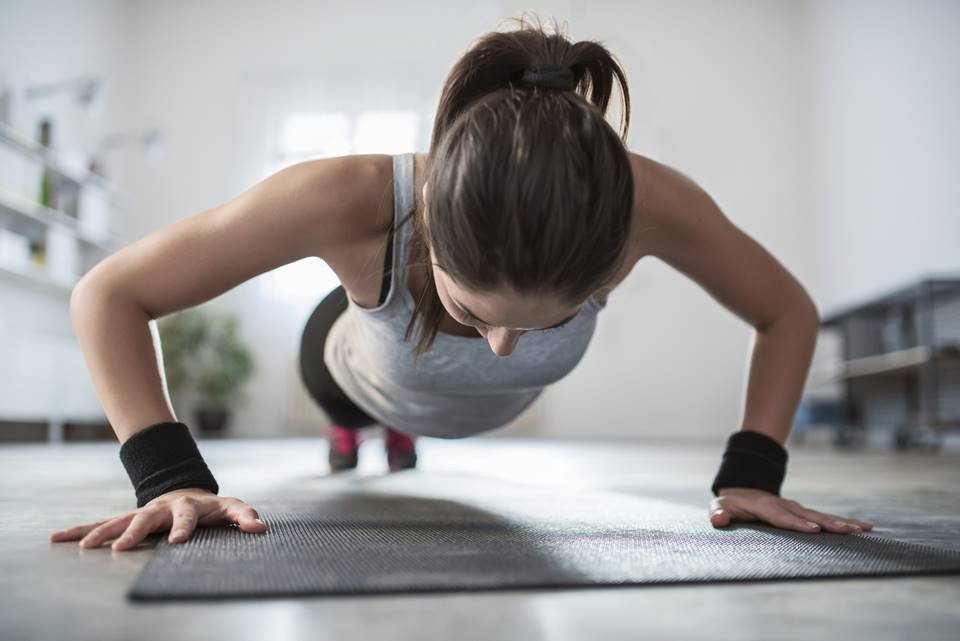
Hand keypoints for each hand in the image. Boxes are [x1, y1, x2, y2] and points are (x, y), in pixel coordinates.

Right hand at [48, 488, 267, 550]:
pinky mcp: (127, 519)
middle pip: (147, 518)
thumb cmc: (211, 507)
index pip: (188, 516)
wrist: (186, 491)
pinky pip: (101, 524)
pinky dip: (80, 531)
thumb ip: (245, 516)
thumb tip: (260, 527)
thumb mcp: (231, 508)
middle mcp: (161, 508)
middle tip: (122, 548)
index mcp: (188, 506)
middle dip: (135, 532)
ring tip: (86, 547)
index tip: (178, 542)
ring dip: (103, 533)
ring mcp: (142, 513)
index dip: (184, 528)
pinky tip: (57, 538)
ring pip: (120, 521)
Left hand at [709, 487, 873, 534]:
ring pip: (822, 515)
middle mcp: (786, 506)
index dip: (796, 523)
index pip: (782, 516)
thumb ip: (718, 513)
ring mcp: (797, 508)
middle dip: (828, 523)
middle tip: (847, 531)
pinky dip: (845, 522)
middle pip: (808, 515)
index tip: (813, 529)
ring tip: (863, 529)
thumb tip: (717, 519)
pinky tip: (865, 528)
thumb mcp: (720, 506)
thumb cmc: (731, 503)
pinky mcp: (805, 513)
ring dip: (842, 522)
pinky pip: (826, 518)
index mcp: (766, 506)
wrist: (742, 490)